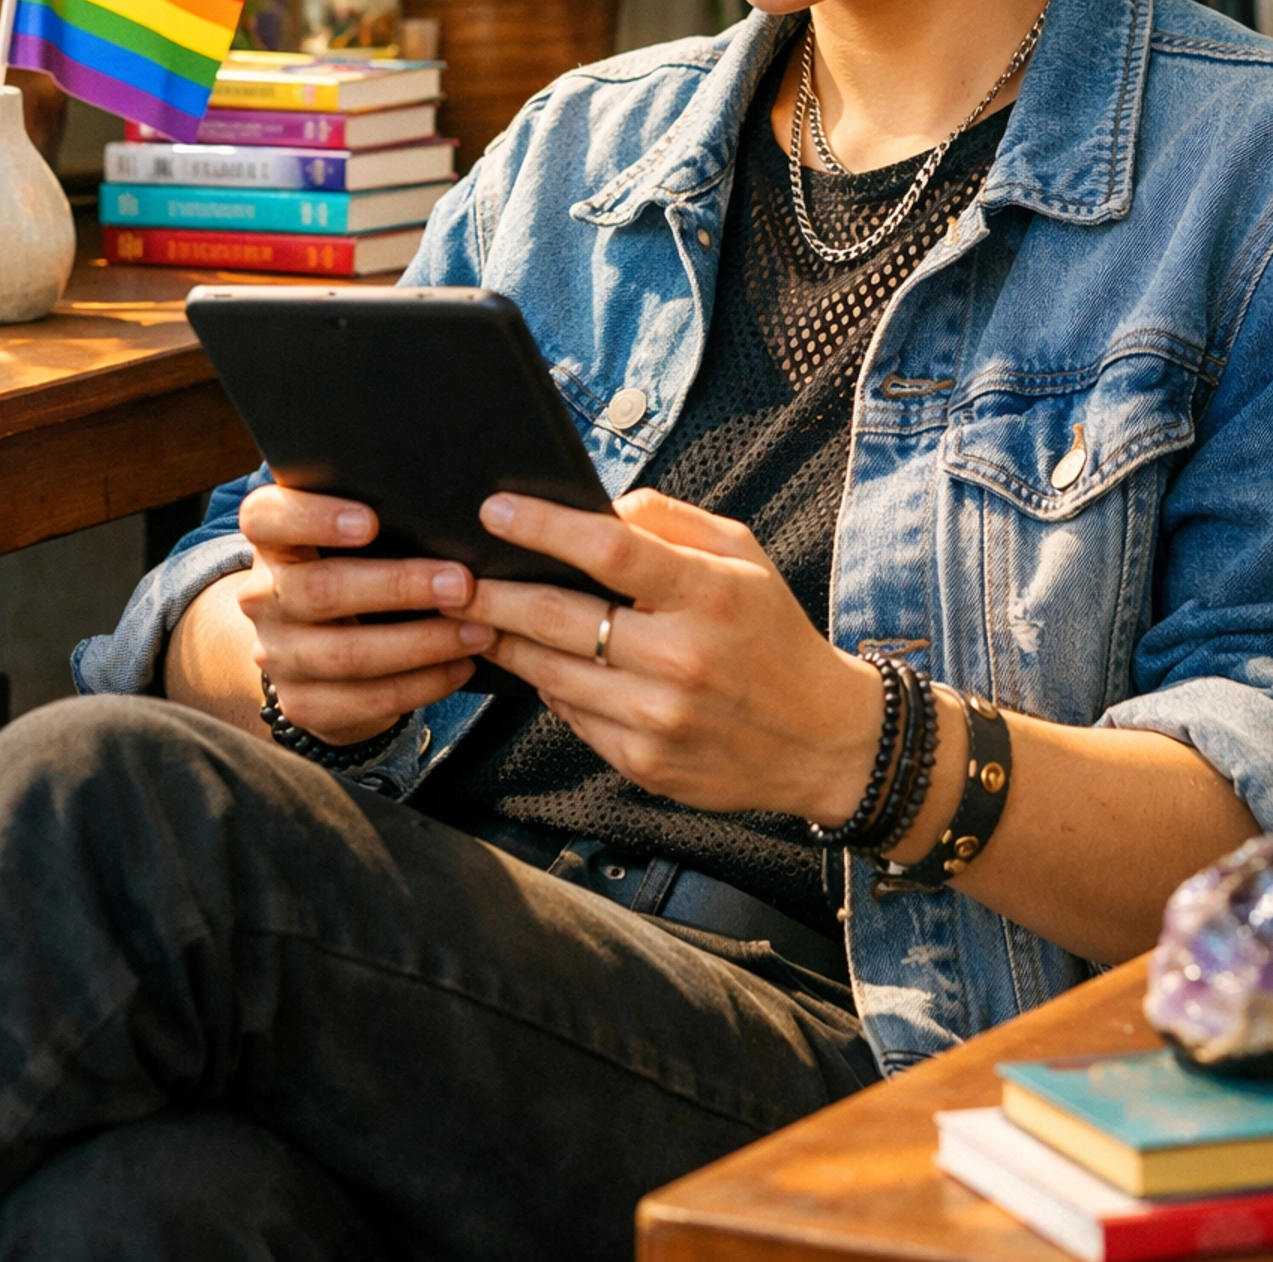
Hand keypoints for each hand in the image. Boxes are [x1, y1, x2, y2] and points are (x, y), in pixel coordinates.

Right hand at [236, 484, 494, 744]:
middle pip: (320, 589)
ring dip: (422, 644)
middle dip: (399, 587)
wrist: (316, 645)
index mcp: (271, 539)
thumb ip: (380, 512)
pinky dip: (420, 685)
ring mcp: (276, 653)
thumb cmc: (353, 564)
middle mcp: (262, 595)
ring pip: (346, 653)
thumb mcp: (349, 533)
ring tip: (478, 630)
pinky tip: (460, 667)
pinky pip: (362, 700)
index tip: (371, 521)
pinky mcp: (300, 703)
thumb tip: (454, 506)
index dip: (314, 518)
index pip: (266, 518)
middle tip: (462, 584)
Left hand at [452, 486, 882, 823]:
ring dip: (506, 641)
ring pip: (551, 672)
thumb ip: (668, 521)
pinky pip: (571, 715)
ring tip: (476, 617)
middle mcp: (681, 659)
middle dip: (493, 593)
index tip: (494, 511)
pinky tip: (537, 663)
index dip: (542, 527)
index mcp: (709, 595)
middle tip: (453, 575)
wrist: (820, 738)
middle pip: (559, 617)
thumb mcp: (742, 555)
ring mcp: (659, 718)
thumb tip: (594, 509)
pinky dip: (548, 685)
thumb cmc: (771, 632)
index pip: (609, 550)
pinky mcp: (644, 763)